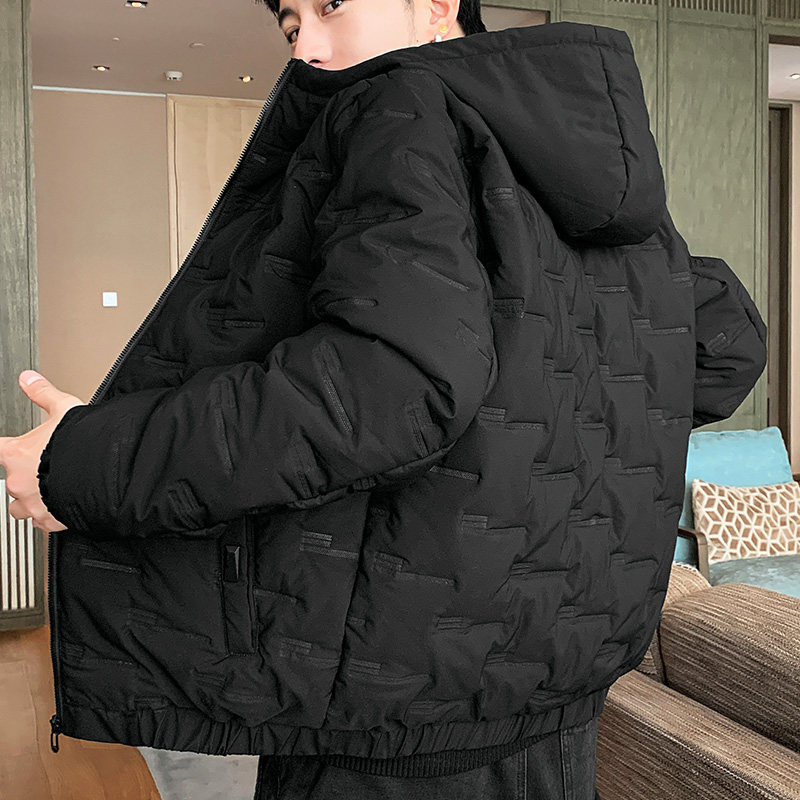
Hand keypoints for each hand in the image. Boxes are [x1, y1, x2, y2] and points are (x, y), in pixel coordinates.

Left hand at [0, 370, 86, 532]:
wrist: (104, 472)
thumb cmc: (83, 443)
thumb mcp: (65, 409)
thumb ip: (44, 394)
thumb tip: (29, 378)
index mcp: (16, 453)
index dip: (2, 447)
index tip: (5, 448)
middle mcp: (18, 481)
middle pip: (8, 482)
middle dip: (24, 477)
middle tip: (44, 469)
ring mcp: (33, 503)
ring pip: (19, 508)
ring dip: (30, 501)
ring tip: (48, 492)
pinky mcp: (50, 520)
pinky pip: (42, 522)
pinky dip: (49, 516)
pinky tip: (62, 507)